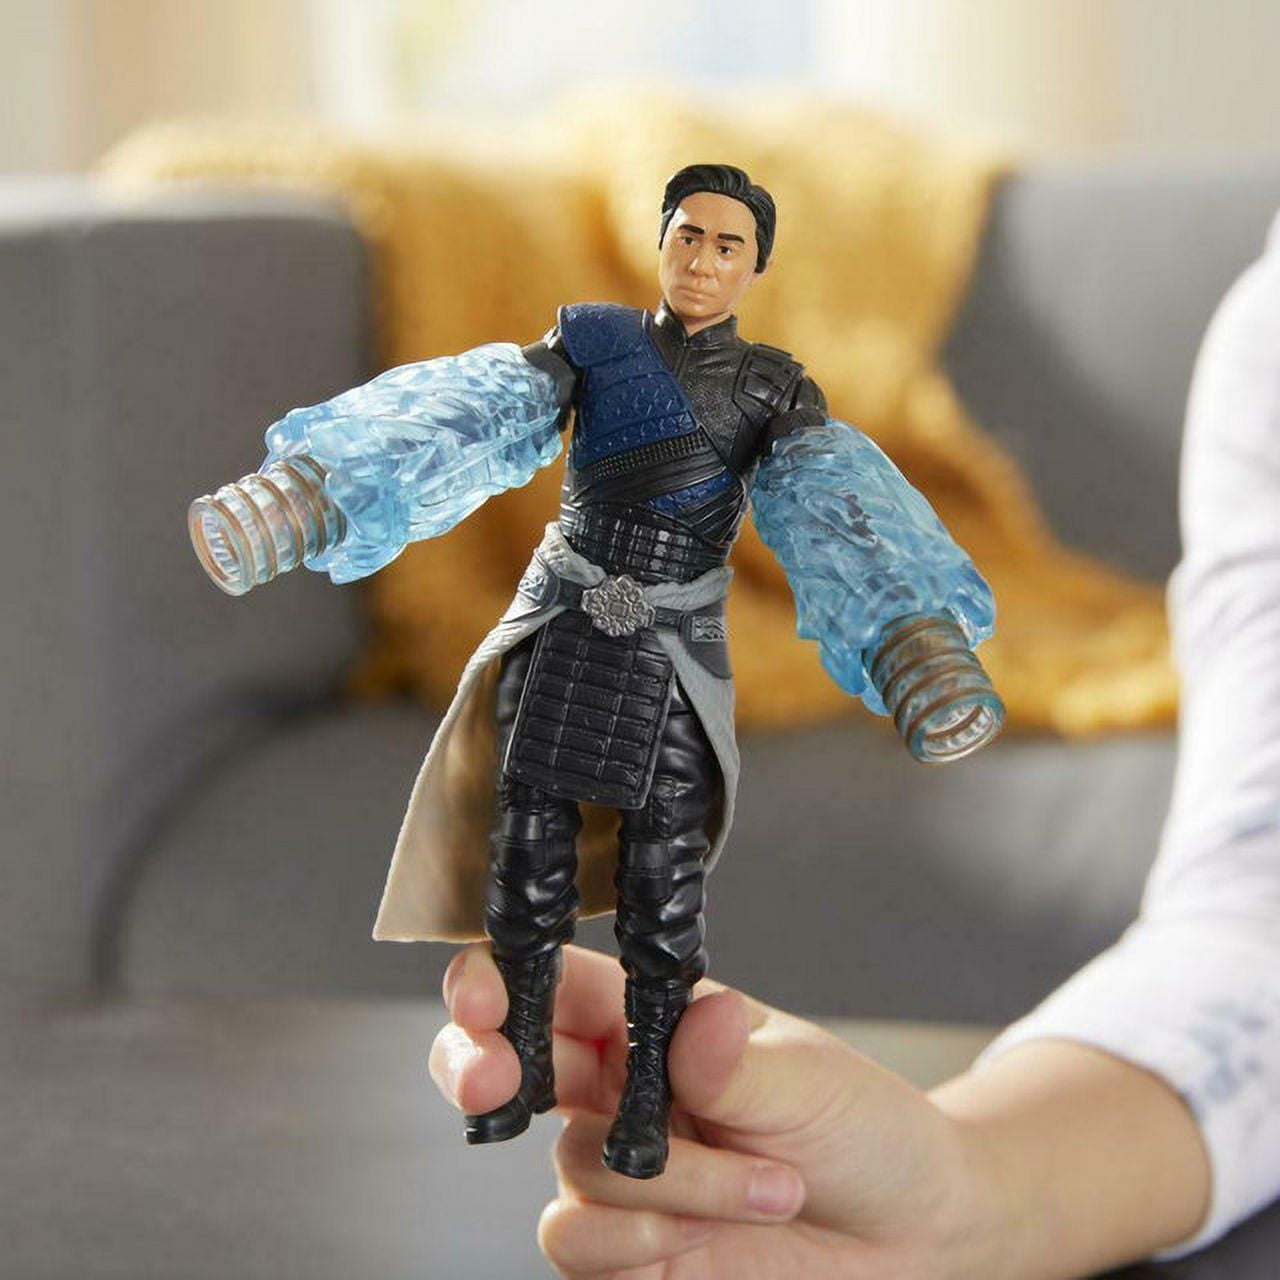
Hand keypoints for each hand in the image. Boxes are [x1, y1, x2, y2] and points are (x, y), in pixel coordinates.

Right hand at [429, 943, 995, 1278]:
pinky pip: (574, 1241)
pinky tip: (701, 1238)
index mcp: (653, 1020)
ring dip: (668, 1182)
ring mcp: (619, 1169)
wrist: (906, 1235)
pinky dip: (635, 1241)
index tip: (482, 1001)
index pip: (553, 983)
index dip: (497, 980)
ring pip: (570, 1165)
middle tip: (491, 1080)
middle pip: (503, 1063)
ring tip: (766, 1187)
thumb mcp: (808, 1078)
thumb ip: (735, 1058)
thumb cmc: (861, 1128)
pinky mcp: (626, 1247)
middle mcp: (620, 1088)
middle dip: (476, 1064)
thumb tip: (697, 1019)